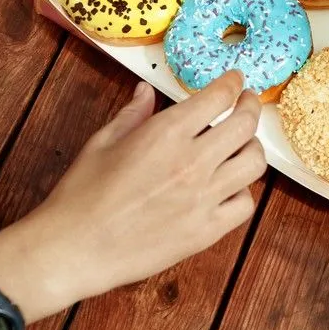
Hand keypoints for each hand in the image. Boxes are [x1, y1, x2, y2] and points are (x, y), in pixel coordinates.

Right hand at [0, 71, 264, 322]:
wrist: (74, 248)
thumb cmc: (81, 194)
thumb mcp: (102, 142)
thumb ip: (133, 113)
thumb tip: (146, 90)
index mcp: (166, 133)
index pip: (218, 97)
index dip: (233, 84)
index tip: (236, 81)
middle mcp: (192, 162)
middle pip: (246, 125)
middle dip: (251, 107)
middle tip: (247, 103)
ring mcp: (203, 199)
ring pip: (254, 164)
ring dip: (253, 147)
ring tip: (243, 144)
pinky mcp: (205, 232)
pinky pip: (244, 206)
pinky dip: (242, 192)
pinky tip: (228, 187)